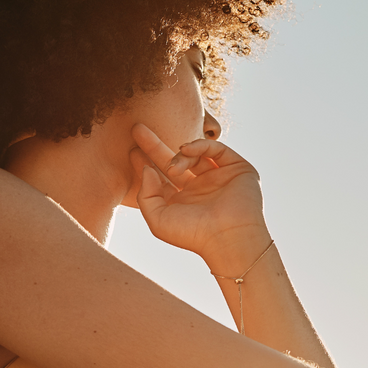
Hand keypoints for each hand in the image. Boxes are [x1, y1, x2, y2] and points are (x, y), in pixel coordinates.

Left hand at [132, 123, 269, 268]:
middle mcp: (200, 188)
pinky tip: (185, 149)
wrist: (228, 237)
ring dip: (179, 155)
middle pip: (173, 160)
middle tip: (137, 129)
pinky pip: (216, 149)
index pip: (160, 176)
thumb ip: (146, 194)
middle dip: (154, 145)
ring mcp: (218, 177)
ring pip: (194, 155)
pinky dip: (199, 145)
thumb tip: (146, 169)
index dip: (145, 162)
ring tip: (172, 167)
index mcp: (182, 201)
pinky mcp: (236, 168)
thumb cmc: (193, 234)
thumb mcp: (158, 219)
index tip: (131, 149)